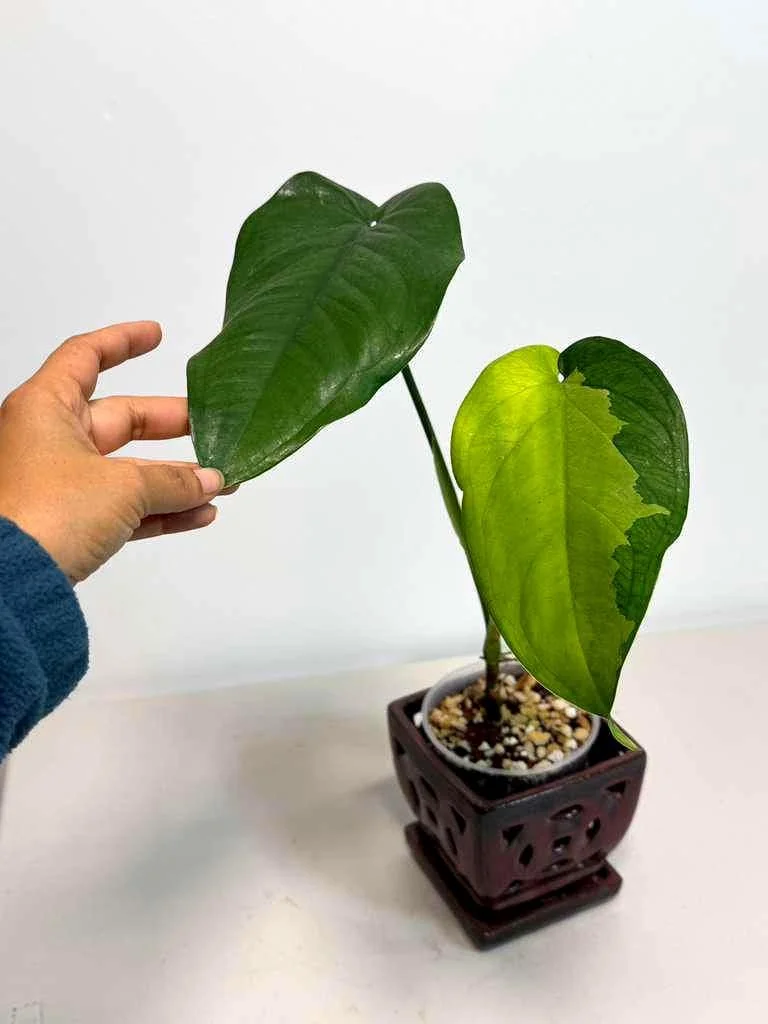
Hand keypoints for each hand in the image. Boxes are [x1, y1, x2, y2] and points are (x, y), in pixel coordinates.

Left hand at [0, 321, 224, 582]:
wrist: (6, 582)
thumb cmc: (51, 511)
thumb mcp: (124, 487)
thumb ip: (174, 481)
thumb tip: (213, 482)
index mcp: (46, 407)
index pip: (86, 356)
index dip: (123, 341)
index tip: (157, 335)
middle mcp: (47, 439)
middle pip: (119, 420)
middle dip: (172, 428)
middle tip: (216, 428)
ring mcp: (56, 484)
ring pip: (126, 471)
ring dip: (175, 479)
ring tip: (223, 483)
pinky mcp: (66, 524)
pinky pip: (121, 509)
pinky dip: (158, 511)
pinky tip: (200, 514)